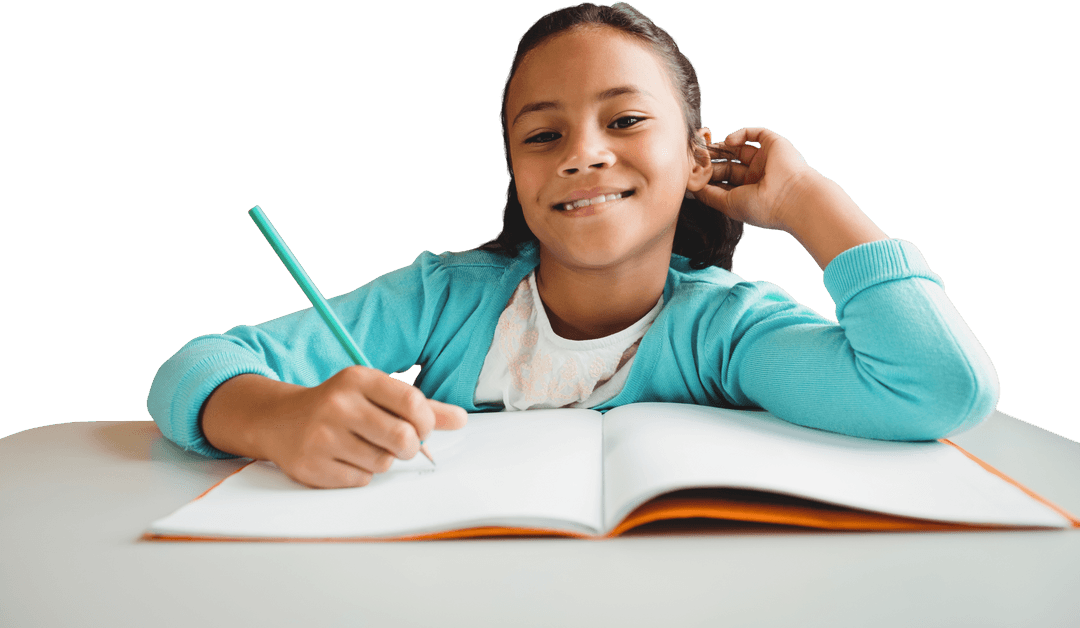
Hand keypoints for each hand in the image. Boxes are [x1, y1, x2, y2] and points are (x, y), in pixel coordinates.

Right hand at [258, 366, 467, 488]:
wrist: (280, 420)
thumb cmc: (340, 406)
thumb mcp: (376, 394)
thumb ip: (421, 407)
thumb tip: (461, 420)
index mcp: (358, 379)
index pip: (413, 403)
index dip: (428, 422)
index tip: (423, 427)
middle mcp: (338, 404)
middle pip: (403, 439)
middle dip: (410, 447)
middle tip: (400, 444)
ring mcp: (322, 436)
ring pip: (383, 463)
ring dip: (382, 460)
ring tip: (364, 446)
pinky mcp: (311, 465)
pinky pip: (360, 480)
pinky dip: (360, 474)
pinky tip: (345, 459)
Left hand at [690, 127, 820, 231]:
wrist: (791, 198)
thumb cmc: (761, 207)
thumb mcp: (727, 204)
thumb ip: (708, 194)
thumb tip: (691, 185)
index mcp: (748, 192)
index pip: (723, 179)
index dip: (708, 174)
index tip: (692, 170)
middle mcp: (757, 175)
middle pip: (728, 163)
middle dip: (711, 159)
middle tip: (694, 155)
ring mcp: (765, 159)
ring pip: (738, 148)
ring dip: (721, 146)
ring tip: (705, 147)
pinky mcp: (773, 144)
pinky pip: (754, 133)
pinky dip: (739, 134)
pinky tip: (728, 141)